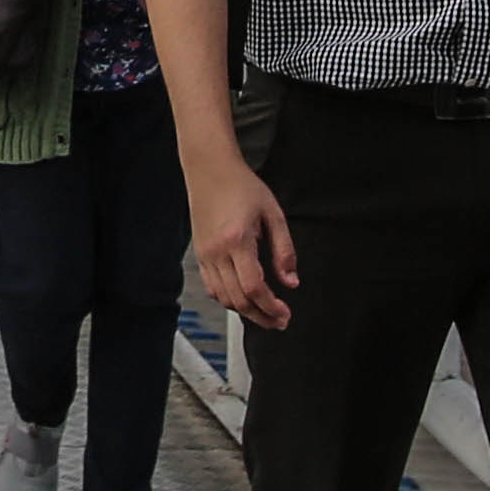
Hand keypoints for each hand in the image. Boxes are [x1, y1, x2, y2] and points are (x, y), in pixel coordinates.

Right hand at [185, 152, 299, 327]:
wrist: (210, 169)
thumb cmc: (241, 185)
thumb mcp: (273, 214)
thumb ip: (284, 250)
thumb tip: (291, 281)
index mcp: (237, 240)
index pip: (254, 288)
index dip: (271, 307)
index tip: (285, 313)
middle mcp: (217, 251)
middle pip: (238, 300)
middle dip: (261, 316)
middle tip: (279, 321)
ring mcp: (204, 254)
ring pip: (223, 298)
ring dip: (245, 312)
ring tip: (264, 314)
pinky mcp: (199, 254)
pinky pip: (212, 287)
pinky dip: (228, 299)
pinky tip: (243, 299)